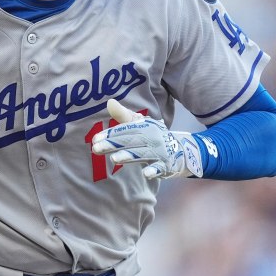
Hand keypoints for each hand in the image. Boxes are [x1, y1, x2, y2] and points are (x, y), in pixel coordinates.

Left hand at [91, 99, 214, 179]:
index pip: (125, 129)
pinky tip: (146, 174)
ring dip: (129, 156)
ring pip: (143, 154)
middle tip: (96, 148)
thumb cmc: (154, 136)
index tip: (95, 139)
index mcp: (145, 126)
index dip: (110, 134)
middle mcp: (153, 137)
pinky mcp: (167, 165)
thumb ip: (123, 116)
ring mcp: (160, 152)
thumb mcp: (141, 125)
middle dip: (113, 144)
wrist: (181, 150)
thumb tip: (109, 102)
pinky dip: (155, 171)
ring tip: (114, 159)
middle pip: (130, 141)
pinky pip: (160, 168)